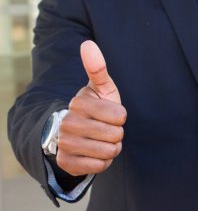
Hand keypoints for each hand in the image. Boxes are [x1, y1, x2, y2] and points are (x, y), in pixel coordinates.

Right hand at [55, 41, 126, 176]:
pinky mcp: (67, 162)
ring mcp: (65, 143)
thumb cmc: (96, 109)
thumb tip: (88, 44)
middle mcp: (67, 123)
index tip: (109, 115)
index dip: (120, 117)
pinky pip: (99, 166)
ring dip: (111, 149)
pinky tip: (94, 154)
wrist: (76, 135)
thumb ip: (98, 68)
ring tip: (101, 141)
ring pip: (108, 151)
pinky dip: (103, 162)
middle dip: (117, 134)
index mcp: (78, 103)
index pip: (120, 116)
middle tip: (105, 130)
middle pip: (116, 135)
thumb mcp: (101, 89)